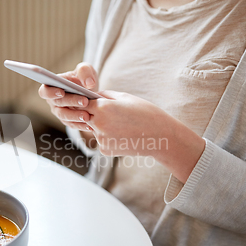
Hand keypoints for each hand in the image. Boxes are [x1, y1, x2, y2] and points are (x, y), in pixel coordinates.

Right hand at [38, 63, 97, 131]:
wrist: (91, 92)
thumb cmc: (83, 79)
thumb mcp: (85, 70)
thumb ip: (85, 71)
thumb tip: (89, 83)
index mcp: (52, 86)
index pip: (45, 91)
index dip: (51, 92)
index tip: (61, 92)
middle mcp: (53, 101)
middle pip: (58, 103)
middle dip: (71, 102)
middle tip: (85, 101)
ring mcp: (60, 112)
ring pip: (64, 116)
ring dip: (75, 116)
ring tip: (87, 116)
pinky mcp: (68, 121)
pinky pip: (73, 125)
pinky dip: (81, 125)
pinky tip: (90, 125)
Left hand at [85, 90, 204, 182]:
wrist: (160, 136)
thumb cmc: (145, 113)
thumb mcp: (125, 97)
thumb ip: (106, 95)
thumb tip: (93, 95)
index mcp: (102, 107)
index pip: (85, 102)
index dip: (90, 102)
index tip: (95, 102)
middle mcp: (97, 123)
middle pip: (87, 116)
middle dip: (95, 114)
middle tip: (112, 115)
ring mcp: (100, 138)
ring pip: (95, 129)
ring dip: (103, 127)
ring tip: (122, 125)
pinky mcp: (104, 149)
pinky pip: (102, 140)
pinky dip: (109, 138)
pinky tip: (124, 136)